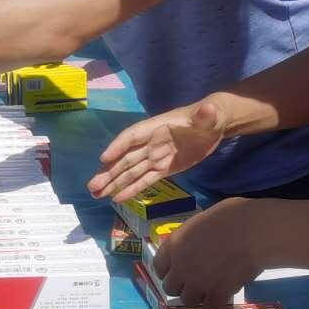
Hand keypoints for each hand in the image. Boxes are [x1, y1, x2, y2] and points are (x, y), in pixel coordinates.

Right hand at [88, 99, 227, 202]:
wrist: (216, 124)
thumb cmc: (210, 116)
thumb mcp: (210, 115)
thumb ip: (205, 115)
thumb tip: (208, 109)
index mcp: (156, 127)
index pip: (132, 137)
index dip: (118, 146)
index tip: (104, 159)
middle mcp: (151, 143)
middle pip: (125, 158)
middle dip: (108, 172)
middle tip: (92, 186)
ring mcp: (156, 157)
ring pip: (131, 171)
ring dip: (114, 182)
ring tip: (97, 194)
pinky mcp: (164, 168)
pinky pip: (145, 180)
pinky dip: (132, 189)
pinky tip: (118, 198)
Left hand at [152, 197, 270, 307]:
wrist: (254, 233)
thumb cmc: (230, 217)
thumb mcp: (199, 222)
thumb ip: (189, 239)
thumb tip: (192, 246)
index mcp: (174, 245)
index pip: (158, 267)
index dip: (167, 270)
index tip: (175, 270)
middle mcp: (181, 267)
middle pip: (170, 288)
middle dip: (180, 286)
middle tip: (193, 282)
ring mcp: (198, 283)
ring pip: (188, 300)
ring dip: (197, 296)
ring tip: (208, 289)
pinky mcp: (218, 294)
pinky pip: (211, 305)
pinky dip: (216, 301)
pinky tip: (223, 293)